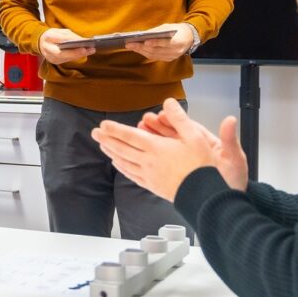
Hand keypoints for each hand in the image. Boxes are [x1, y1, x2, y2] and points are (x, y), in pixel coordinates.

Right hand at [39, 28, 93, 64]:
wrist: (41, 42)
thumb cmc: (52, 35)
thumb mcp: (60, 31)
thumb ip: (70, 35)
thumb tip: (82, 40)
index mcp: (48, 38)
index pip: (60, 41)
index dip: (71, 43)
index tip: (83, 43)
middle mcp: (48, 50)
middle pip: (62, 53)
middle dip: (77, 52)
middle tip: (88, 49)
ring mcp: (51, 58)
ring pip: (66, 58)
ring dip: (79, 55)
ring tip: (90, 50)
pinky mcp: (55, 62)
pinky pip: (67, 60)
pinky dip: (76, 56)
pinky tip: (84, 53)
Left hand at [89, 98, 230, 201]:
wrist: (203, 194)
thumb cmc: (200, 165)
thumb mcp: (194, 136)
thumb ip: (179, 118)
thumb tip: (168, 101)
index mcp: (156, 147)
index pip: (130, 135)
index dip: (114, 129)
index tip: (103, 125)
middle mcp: (148, 161)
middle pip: (122, 148)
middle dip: (107, 140)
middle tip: (94, 133)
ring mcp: (148, 175)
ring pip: (124, 162)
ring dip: (111, 153)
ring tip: (102, 146)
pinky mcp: (152, 186)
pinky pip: (131, 175)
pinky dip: (122, 168)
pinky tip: (118, 164)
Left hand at [125, 22, 195, 61]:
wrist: (190, 37)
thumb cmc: (177, 29)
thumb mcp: (168, 27)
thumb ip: (157, 31)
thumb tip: (143, 35)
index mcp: (178, 41)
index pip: (164, 43)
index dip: (154, 43)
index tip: (144, 41)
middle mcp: (175, 51)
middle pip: (156, 51)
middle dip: (141, 47)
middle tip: (129, 44)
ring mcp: (172, 57)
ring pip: (154, 55)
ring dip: (141, 51)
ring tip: (131, 46)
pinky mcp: (169, 59)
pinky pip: (155, 57)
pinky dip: (146, 53)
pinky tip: (138, 49)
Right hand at [138, 102, 247, 190]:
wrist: (227, 207)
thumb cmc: (233, 183)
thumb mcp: (234, 159)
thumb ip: (230, 139)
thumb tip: (230, 119)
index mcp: (207, 145)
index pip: (188, 128)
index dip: (174, 120)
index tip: (161, 114)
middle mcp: (195, 153)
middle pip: (174, 136)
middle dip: (158, 128)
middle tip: (144, 122)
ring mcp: (186, 164)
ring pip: (167, 149)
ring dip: (152, 140)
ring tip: (138, 133)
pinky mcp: (179, 177)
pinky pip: (164, 164)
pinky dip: (153, 158)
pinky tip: (141, 154)